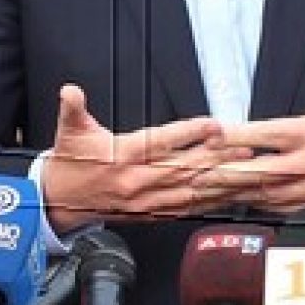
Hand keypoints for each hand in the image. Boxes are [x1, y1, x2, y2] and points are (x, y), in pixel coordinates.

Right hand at [40, 84, 253, 234]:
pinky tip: (226, 196)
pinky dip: (207, 202)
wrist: (60, 201)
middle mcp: (137, 180)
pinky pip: (184, 208)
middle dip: (217, 158)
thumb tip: (70, 92)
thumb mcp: (69, 129)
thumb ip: (73, 108)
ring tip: (245, 171)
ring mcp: (145, 200)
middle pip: (184, 167)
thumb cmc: (71, 161)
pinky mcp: (150, 212)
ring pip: (189, 190)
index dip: (188, 133)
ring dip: (219, 181)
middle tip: (244, 148)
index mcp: (121, 156)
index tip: (212, 124)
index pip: (160, 142)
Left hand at [205, 40, 304, 213]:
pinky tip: (235, 200)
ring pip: (266, 193)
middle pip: (261, 171)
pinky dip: (255, 204)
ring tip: (208, 189)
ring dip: (236, 191)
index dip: (240, 136)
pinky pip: (278, 207)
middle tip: (198, 173)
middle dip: (228, 173)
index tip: (214, 136)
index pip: (268, 135)